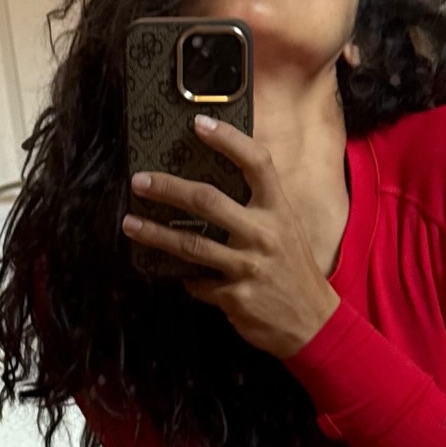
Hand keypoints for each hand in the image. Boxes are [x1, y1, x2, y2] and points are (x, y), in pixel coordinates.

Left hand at [123, 115, 340, 358]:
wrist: (315, 323)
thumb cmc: (294, 270)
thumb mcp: (287, 230)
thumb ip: (258, 209)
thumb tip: (212, 190)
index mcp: (279, 210)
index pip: (256, 163)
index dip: (228, 140)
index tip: (199, 124)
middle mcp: (264, 234)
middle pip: (208, 201)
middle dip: (168, 188)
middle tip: (140, 182)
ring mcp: (249, 267)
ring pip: (191, 245)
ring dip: (156, 234)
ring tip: (130, 225)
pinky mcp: (236, 297)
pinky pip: (198, 284)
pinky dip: (188, 280)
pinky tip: (182, 276)